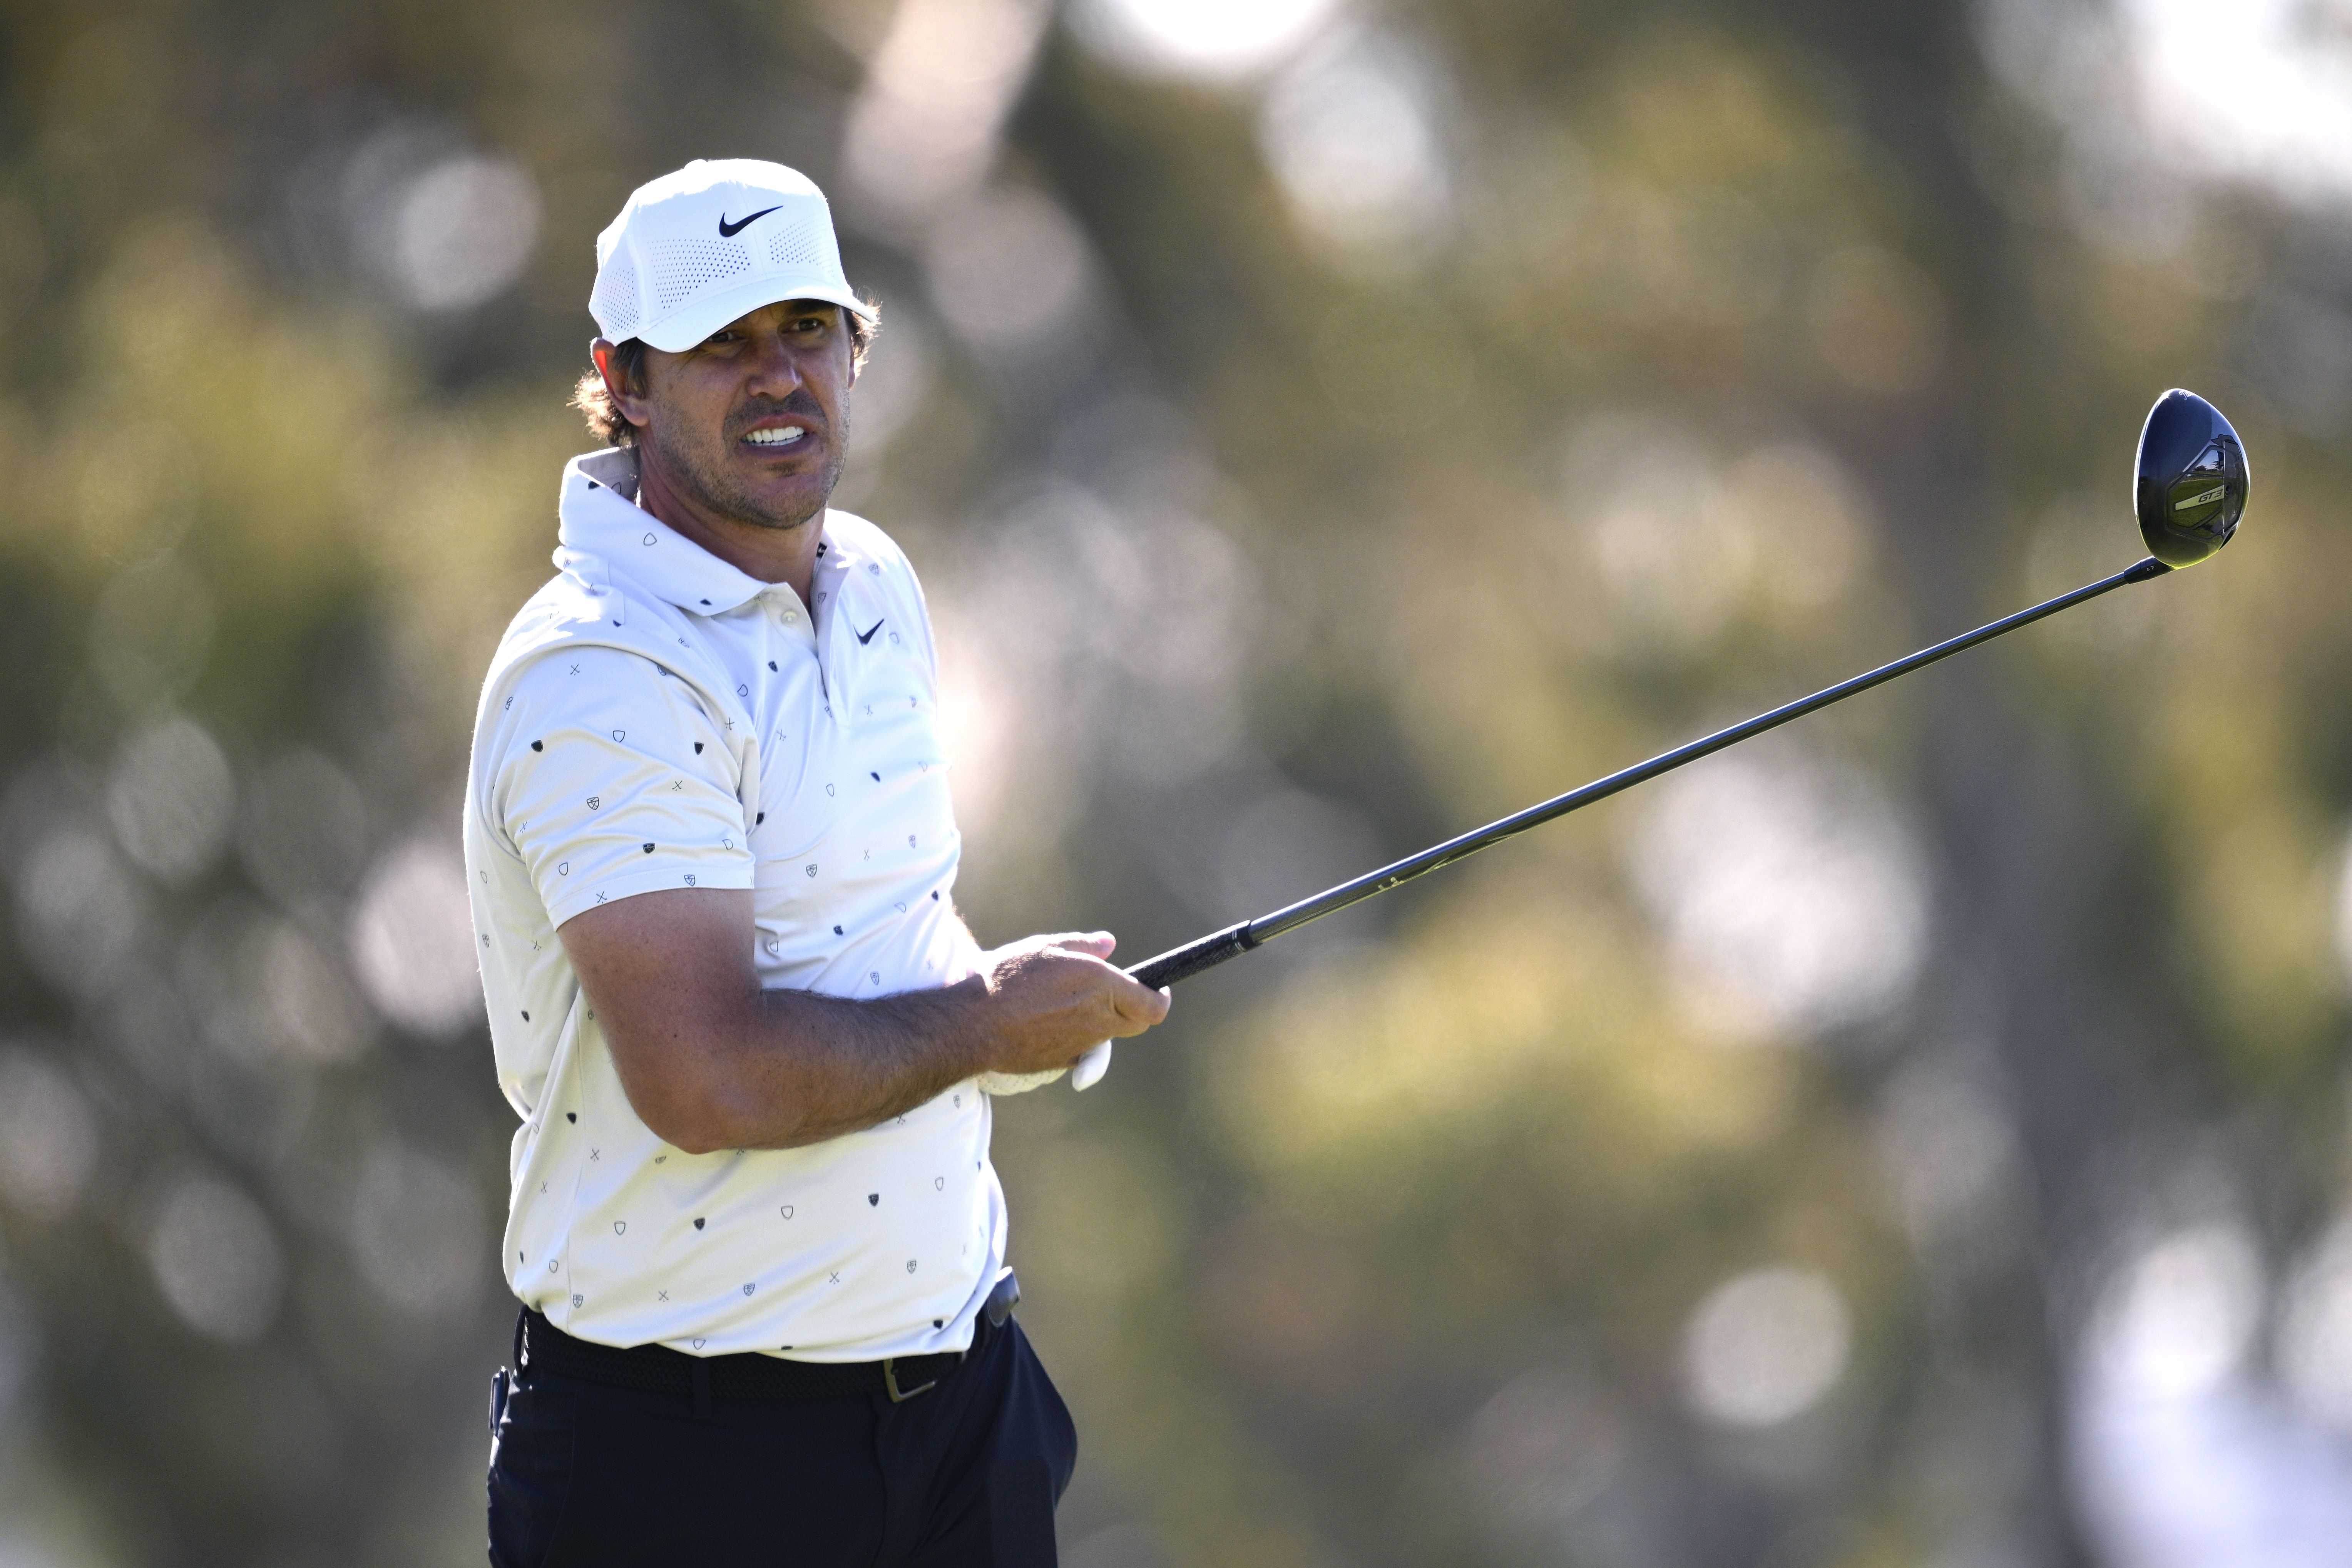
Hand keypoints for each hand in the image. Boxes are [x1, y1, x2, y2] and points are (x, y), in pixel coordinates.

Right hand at [975, 932, 1169, 1077]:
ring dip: (1102, 1022)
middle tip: (1113, 993)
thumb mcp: (1046, 949)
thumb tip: (1109, 945)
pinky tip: (1048, 1023)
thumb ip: (1084, 946)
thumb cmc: (1008, 979)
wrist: (974, 1024)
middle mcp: (1099, 1019)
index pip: (1154, 1006)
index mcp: (1102, 986)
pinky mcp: (1064, 1063)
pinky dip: (1077, 1038)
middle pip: (1137, 1024)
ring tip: (1068, 1003)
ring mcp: (1083, 1046)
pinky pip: (1083, 1051)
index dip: (1160, 998)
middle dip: (1133, 1009)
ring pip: (1109, 1037)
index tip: (1157, 988)